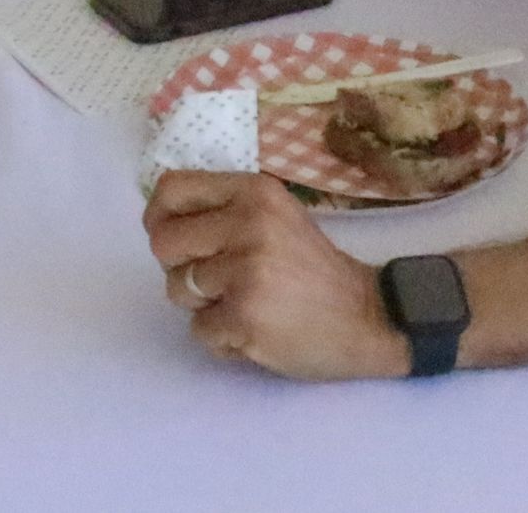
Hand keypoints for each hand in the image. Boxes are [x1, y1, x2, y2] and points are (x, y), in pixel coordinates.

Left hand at [145, 173, 405, 380]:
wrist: (369, 318)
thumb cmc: (313, 268)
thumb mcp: (273, 216)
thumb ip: (225, 210)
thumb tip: (161, 219)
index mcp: (252, 191)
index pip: (172, 189)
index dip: (159, 216)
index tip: (170, 237)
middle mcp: (247, 223)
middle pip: (163, 242)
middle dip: (176, 268)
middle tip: (207, 281)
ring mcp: (246, 270)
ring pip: (177, 289)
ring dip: (201, 306)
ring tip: (239, 306)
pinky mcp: (246, 316)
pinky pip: (199, 330)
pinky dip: (220, 339)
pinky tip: (252, 332)